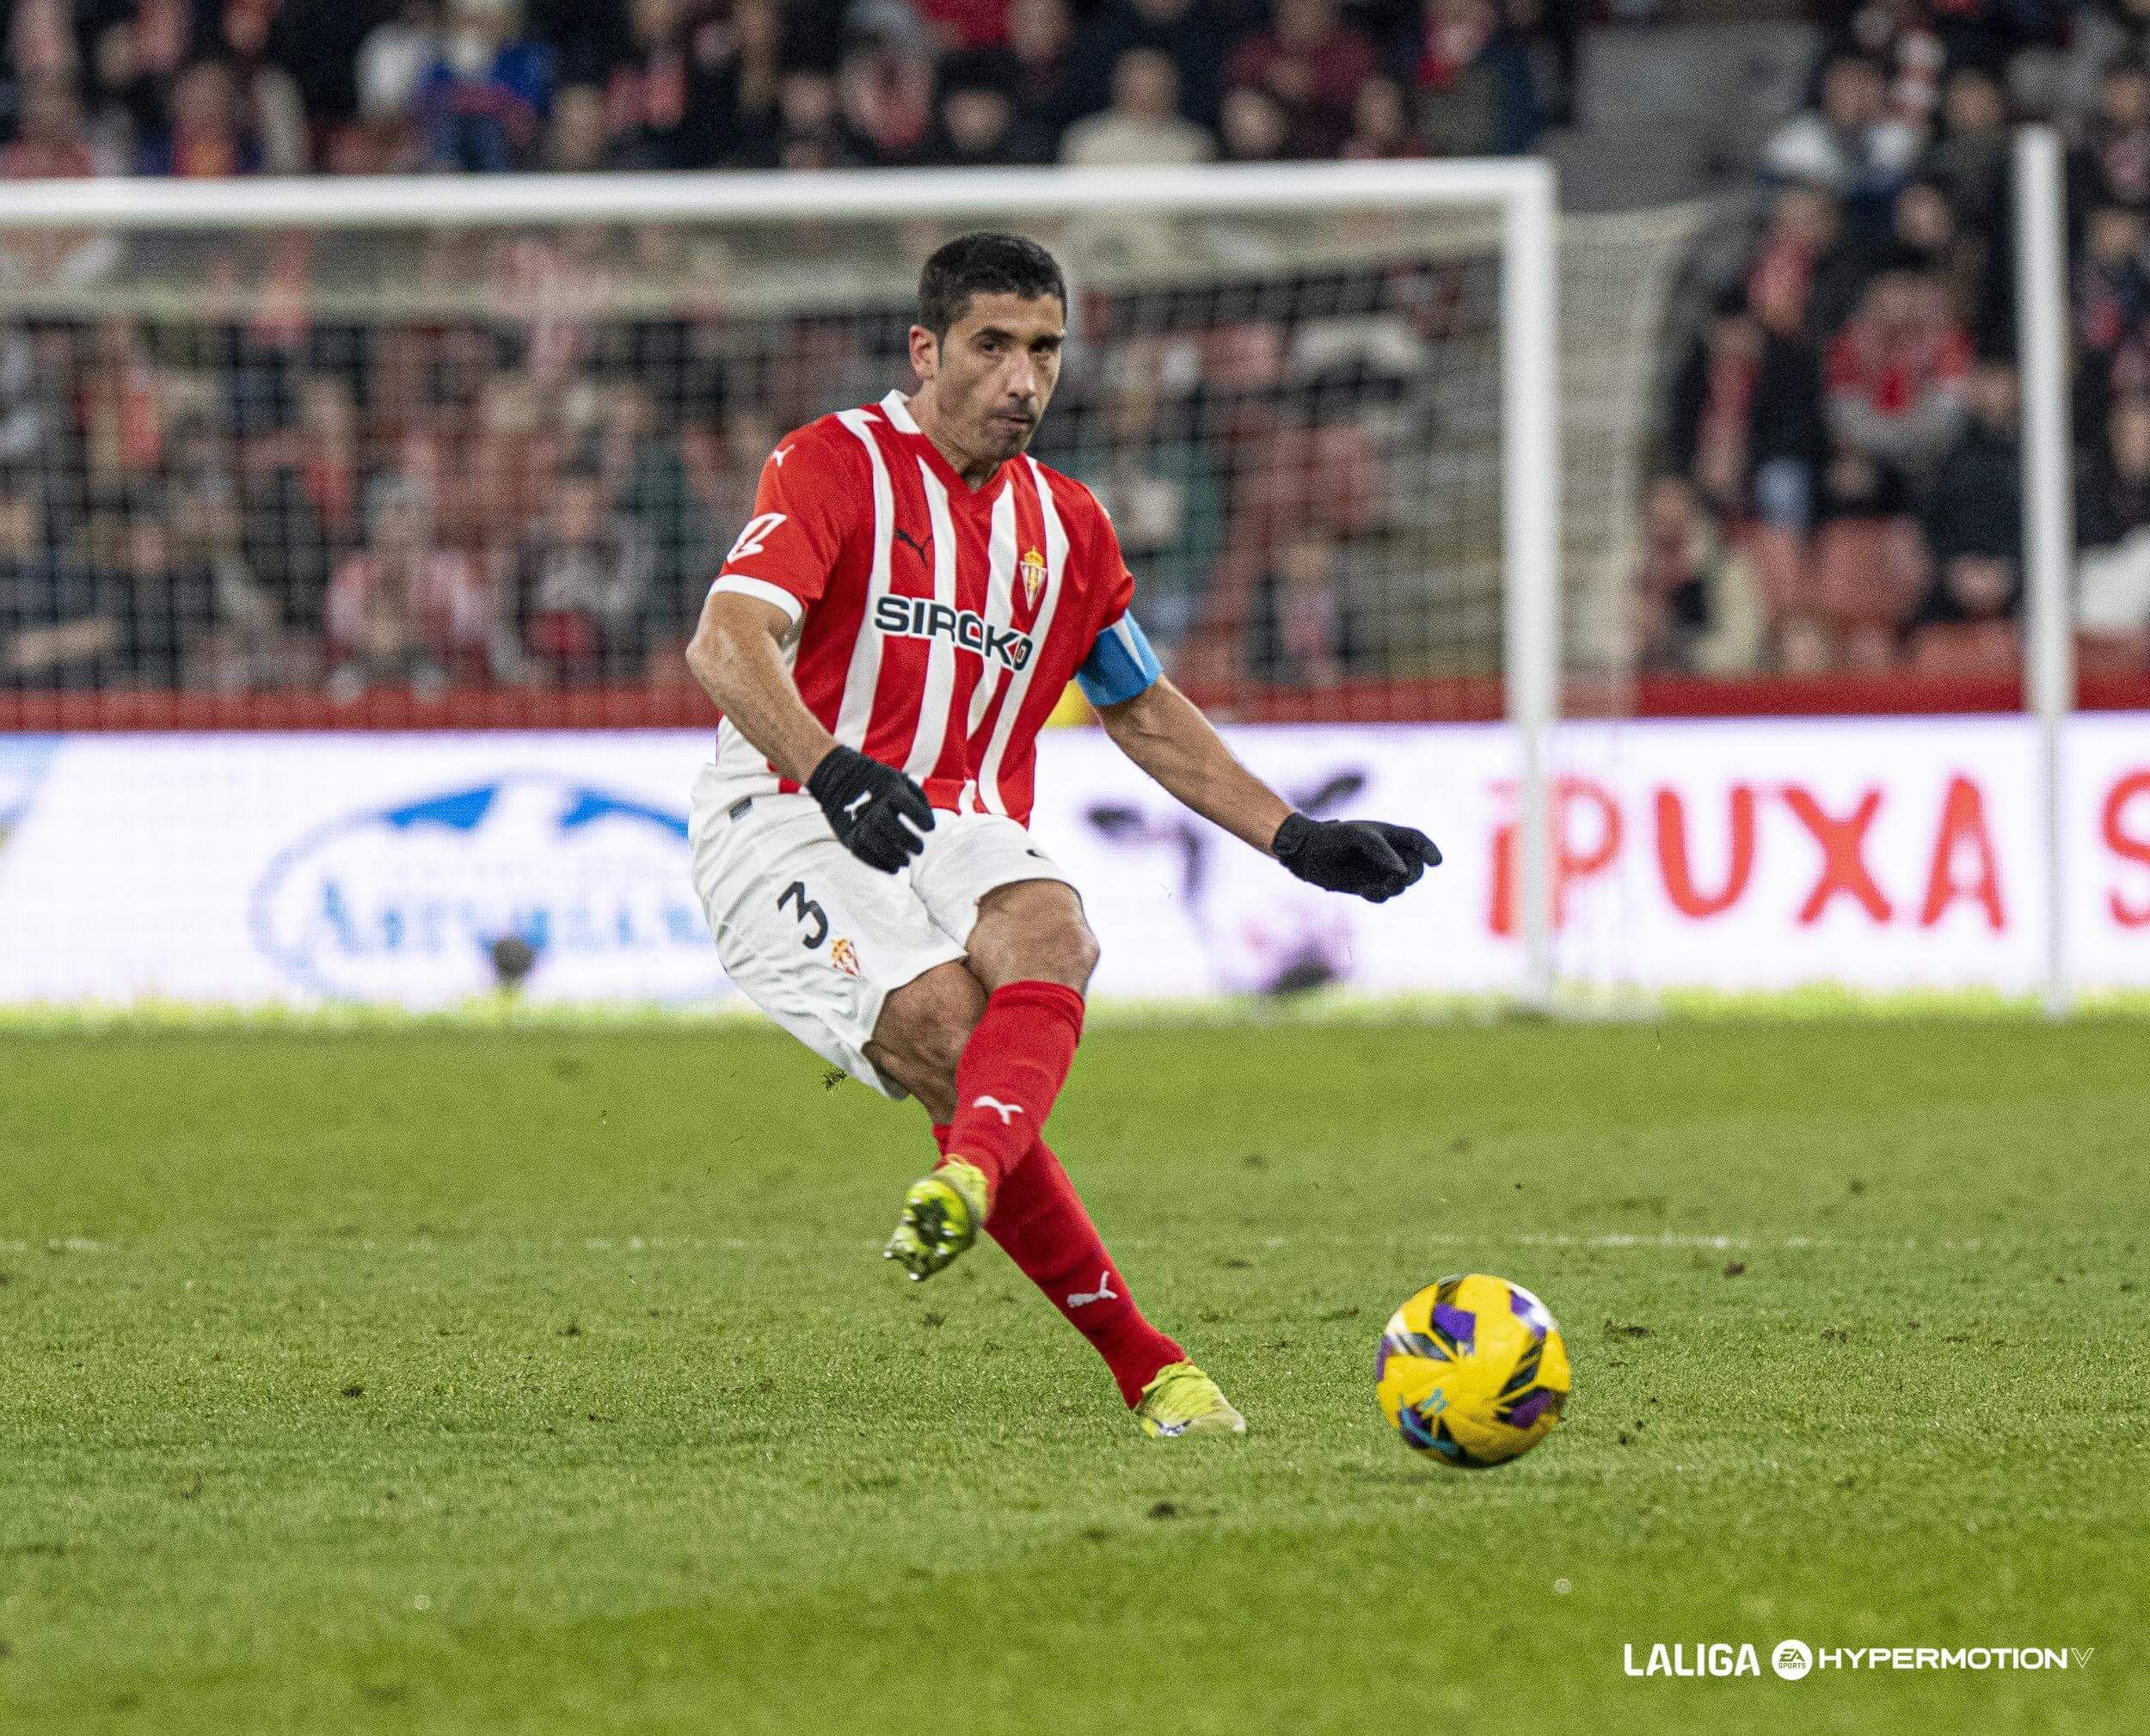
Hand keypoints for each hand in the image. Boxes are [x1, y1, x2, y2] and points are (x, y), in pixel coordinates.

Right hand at [807, 745, 934, 872]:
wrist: (837, 778)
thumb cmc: (878, 782)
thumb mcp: (899, 780)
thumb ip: (918, 799)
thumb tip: (930, 824)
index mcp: (889, 790)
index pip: (907, 805)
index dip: (921, 818)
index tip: (929, 828)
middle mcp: (873, 806)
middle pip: (891, 826)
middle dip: (908, 840)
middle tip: (919, 849)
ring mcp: (859, 822)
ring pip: (877, 843)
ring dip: (894, 856)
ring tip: (905, 861)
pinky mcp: (848, 835)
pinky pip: (864, 854)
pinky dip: (879, 864)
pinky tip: (893, 867)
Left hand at [1272, 812, 1439, 902]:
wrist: (1309, 853)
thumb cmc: (1334, 838)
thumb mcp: (1359, 837)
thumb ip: (1382, 851)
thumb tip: (1403, 872)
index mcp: (1390, 836)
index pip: (1417, 841)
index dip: (1429, 850)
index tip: (1436, 862)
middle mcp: (1389, 854)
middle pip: (1415, 867)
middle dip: (1412, 875)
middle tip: (1400, 880)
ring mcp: (1379, 871)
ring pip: (1401, 885)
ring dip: (1394, 888)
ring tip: (1376, 887)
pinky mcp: (1368, 887)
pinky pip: (1384, 896)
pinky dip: (1379, 896)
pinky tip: (1365, 891)